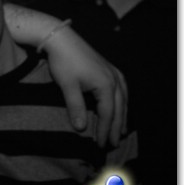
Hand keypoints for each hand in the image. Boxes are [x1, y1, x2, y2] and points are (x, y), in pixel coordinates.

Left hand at [43, 25, 126, 147]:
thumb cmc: (63, 62)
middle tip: (113, 144)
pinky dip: (120, 103)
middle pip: (118, 109)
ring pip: (122, 100)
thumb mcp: (67, 86)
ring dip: (121, 116)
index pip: (107, 114)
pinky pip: (121, 90)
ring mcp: (114, 73)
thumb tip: (81, 129)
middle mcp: (115, 79)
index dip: (104, 131)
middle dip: (116, 127)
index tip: (101, 145)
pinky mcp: (109, 68)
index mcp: (106, 85)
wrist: (61, 39)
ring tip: (120, 130)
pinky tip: (118, 107)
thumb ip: (75, 107)